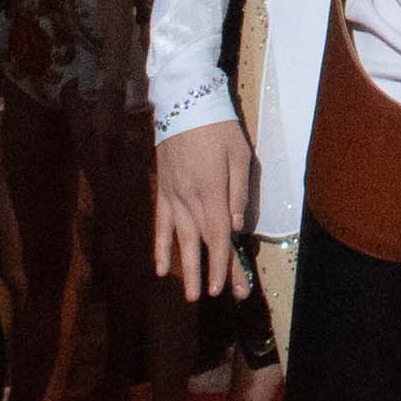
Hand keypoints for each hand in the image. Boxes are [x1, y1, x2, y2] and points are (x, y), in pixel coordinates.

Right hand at [151, 117, 252, 298]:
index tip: (226, 287)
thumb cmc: (218, 127)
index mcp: (212, 191)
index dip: (222, 263)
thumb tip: (237, 227)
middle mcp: (190, 199)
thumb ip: (239, 192)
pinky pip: (161, 225)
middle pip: (202, 243)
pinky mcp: (162, 192)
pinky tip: (160, 268)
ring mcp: (173, 197)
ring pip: (180, 239)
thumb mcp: (240, 154)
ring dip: (186, 268)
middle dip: (209, 272)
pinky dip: (160, 247)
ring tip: (190, 295)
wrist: (183, 103)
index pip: (219, 235)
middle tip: (215, 296)